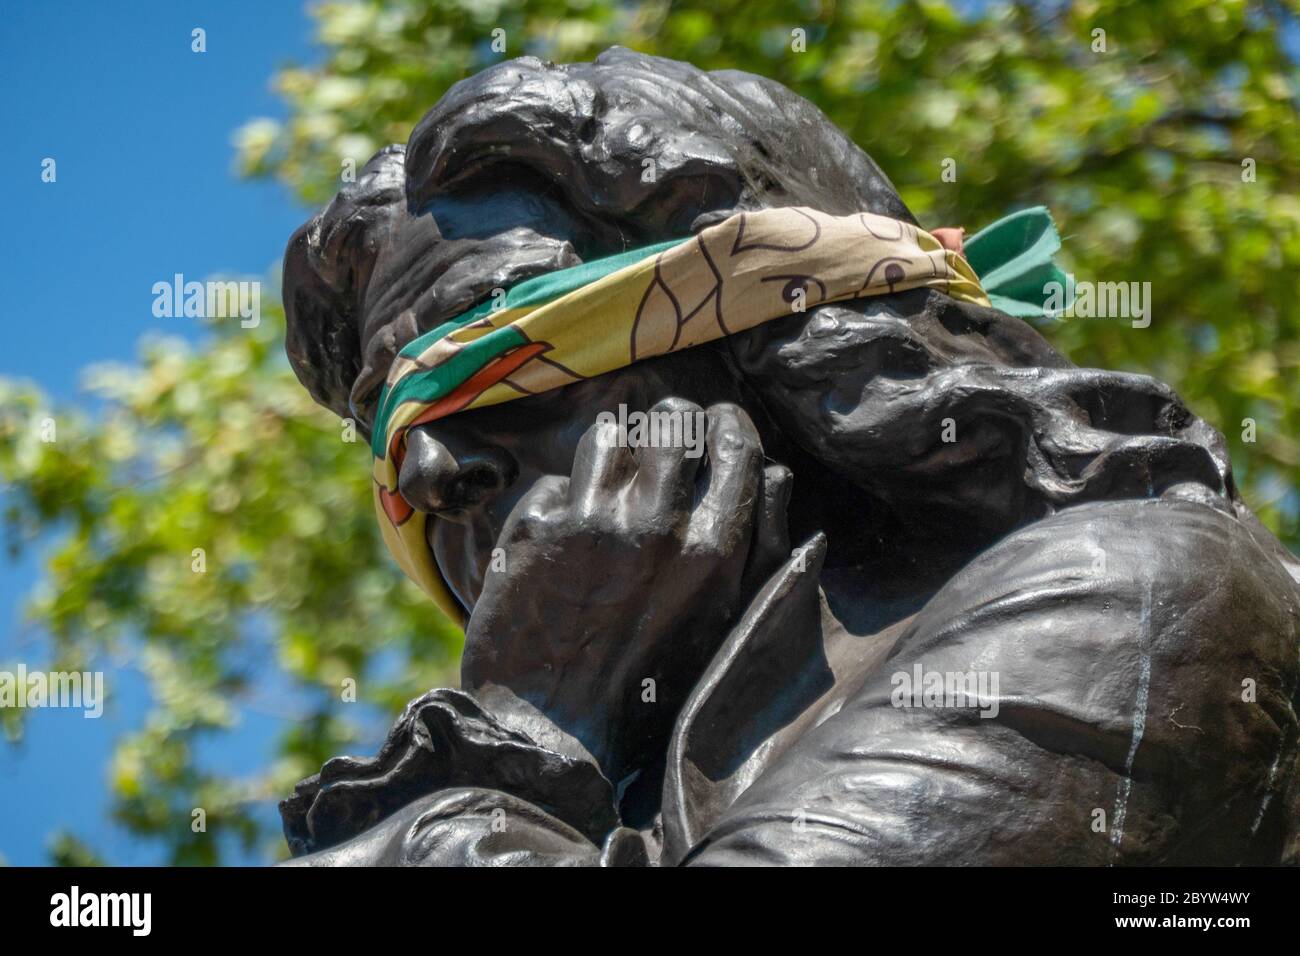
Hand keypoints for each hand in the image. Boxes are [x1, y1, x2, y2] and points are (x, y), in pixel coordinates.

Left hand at [461, 398, 790, 781]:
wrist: (551, 729)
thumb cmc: (648, 686)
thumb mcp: (727, 626)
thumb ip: (763, 550)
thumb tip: (778, 475)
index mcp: (715, 550)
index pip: (737, 445)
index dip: (727, 424)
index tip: (717, 423)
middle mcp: (656, 525)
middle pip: (672, 421)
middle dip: (668, 422)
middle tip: (659, 437)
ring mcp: (590, 521)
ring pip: (610, 433)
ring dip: (612, 448)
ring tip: (608, 475)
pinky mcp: (536, 527)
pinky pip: (555, 479)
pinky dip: (560, 498)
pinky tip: (560, 534)